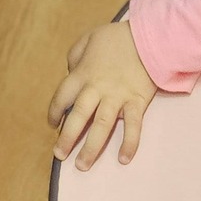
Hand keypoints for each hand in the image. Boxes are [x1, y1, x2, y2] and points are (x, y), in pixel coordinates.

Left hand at [49, 20, 158, 168]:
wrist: (148, 36)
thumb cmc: (117, 37)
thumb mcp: (89, 38)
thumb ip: (76, 55)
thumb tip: (71, 71)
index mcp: (83, 72)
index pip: (62, 96)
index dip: (55, 111)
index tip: (53, 124)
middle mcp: (97, 88)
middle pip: (78, 115)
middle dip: (67, 137)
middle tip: (59, 155)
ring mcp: (117, 96)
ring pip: (101, 126)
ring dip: (91, 147)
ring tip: (82, 165)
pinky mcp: (136, 101)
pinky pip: (133, 126)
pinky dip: (129, 143)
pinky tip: (123, 159)